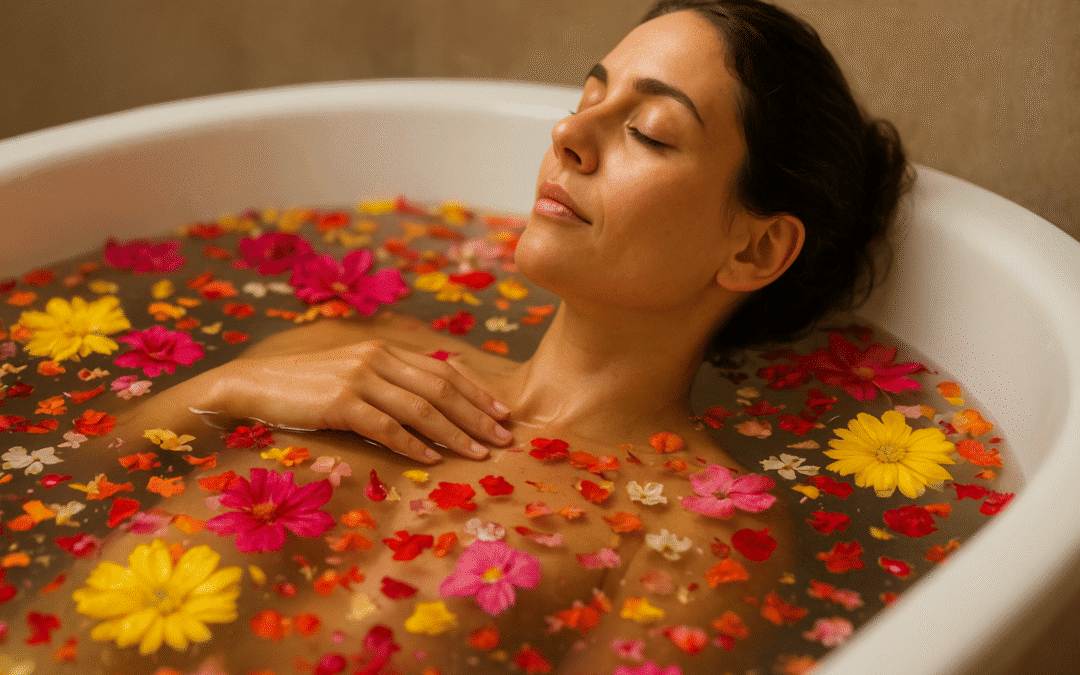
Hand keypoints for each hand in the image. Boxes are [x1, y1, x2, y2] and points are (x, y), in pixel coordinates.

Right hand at [208, 339, 512, 463]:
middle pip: (441, 389)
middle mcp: (377, 358)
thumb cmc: (306, 387)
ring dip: (455, 433)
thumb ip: (389, 383)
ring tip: (480, 454)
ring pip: (421, 408)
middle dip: (477, 415)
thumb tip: (431, 408)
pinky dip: (414, 444)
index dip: (477, 392)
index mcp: (385, 350)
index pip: (443, 370)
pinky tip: (435, 459)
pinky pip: (386, 426)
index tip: (502, 413)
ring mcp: (359, 378)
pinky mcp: (340, 401)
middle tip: (504, 439)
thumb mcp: (354, 374)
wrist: (254, 385)